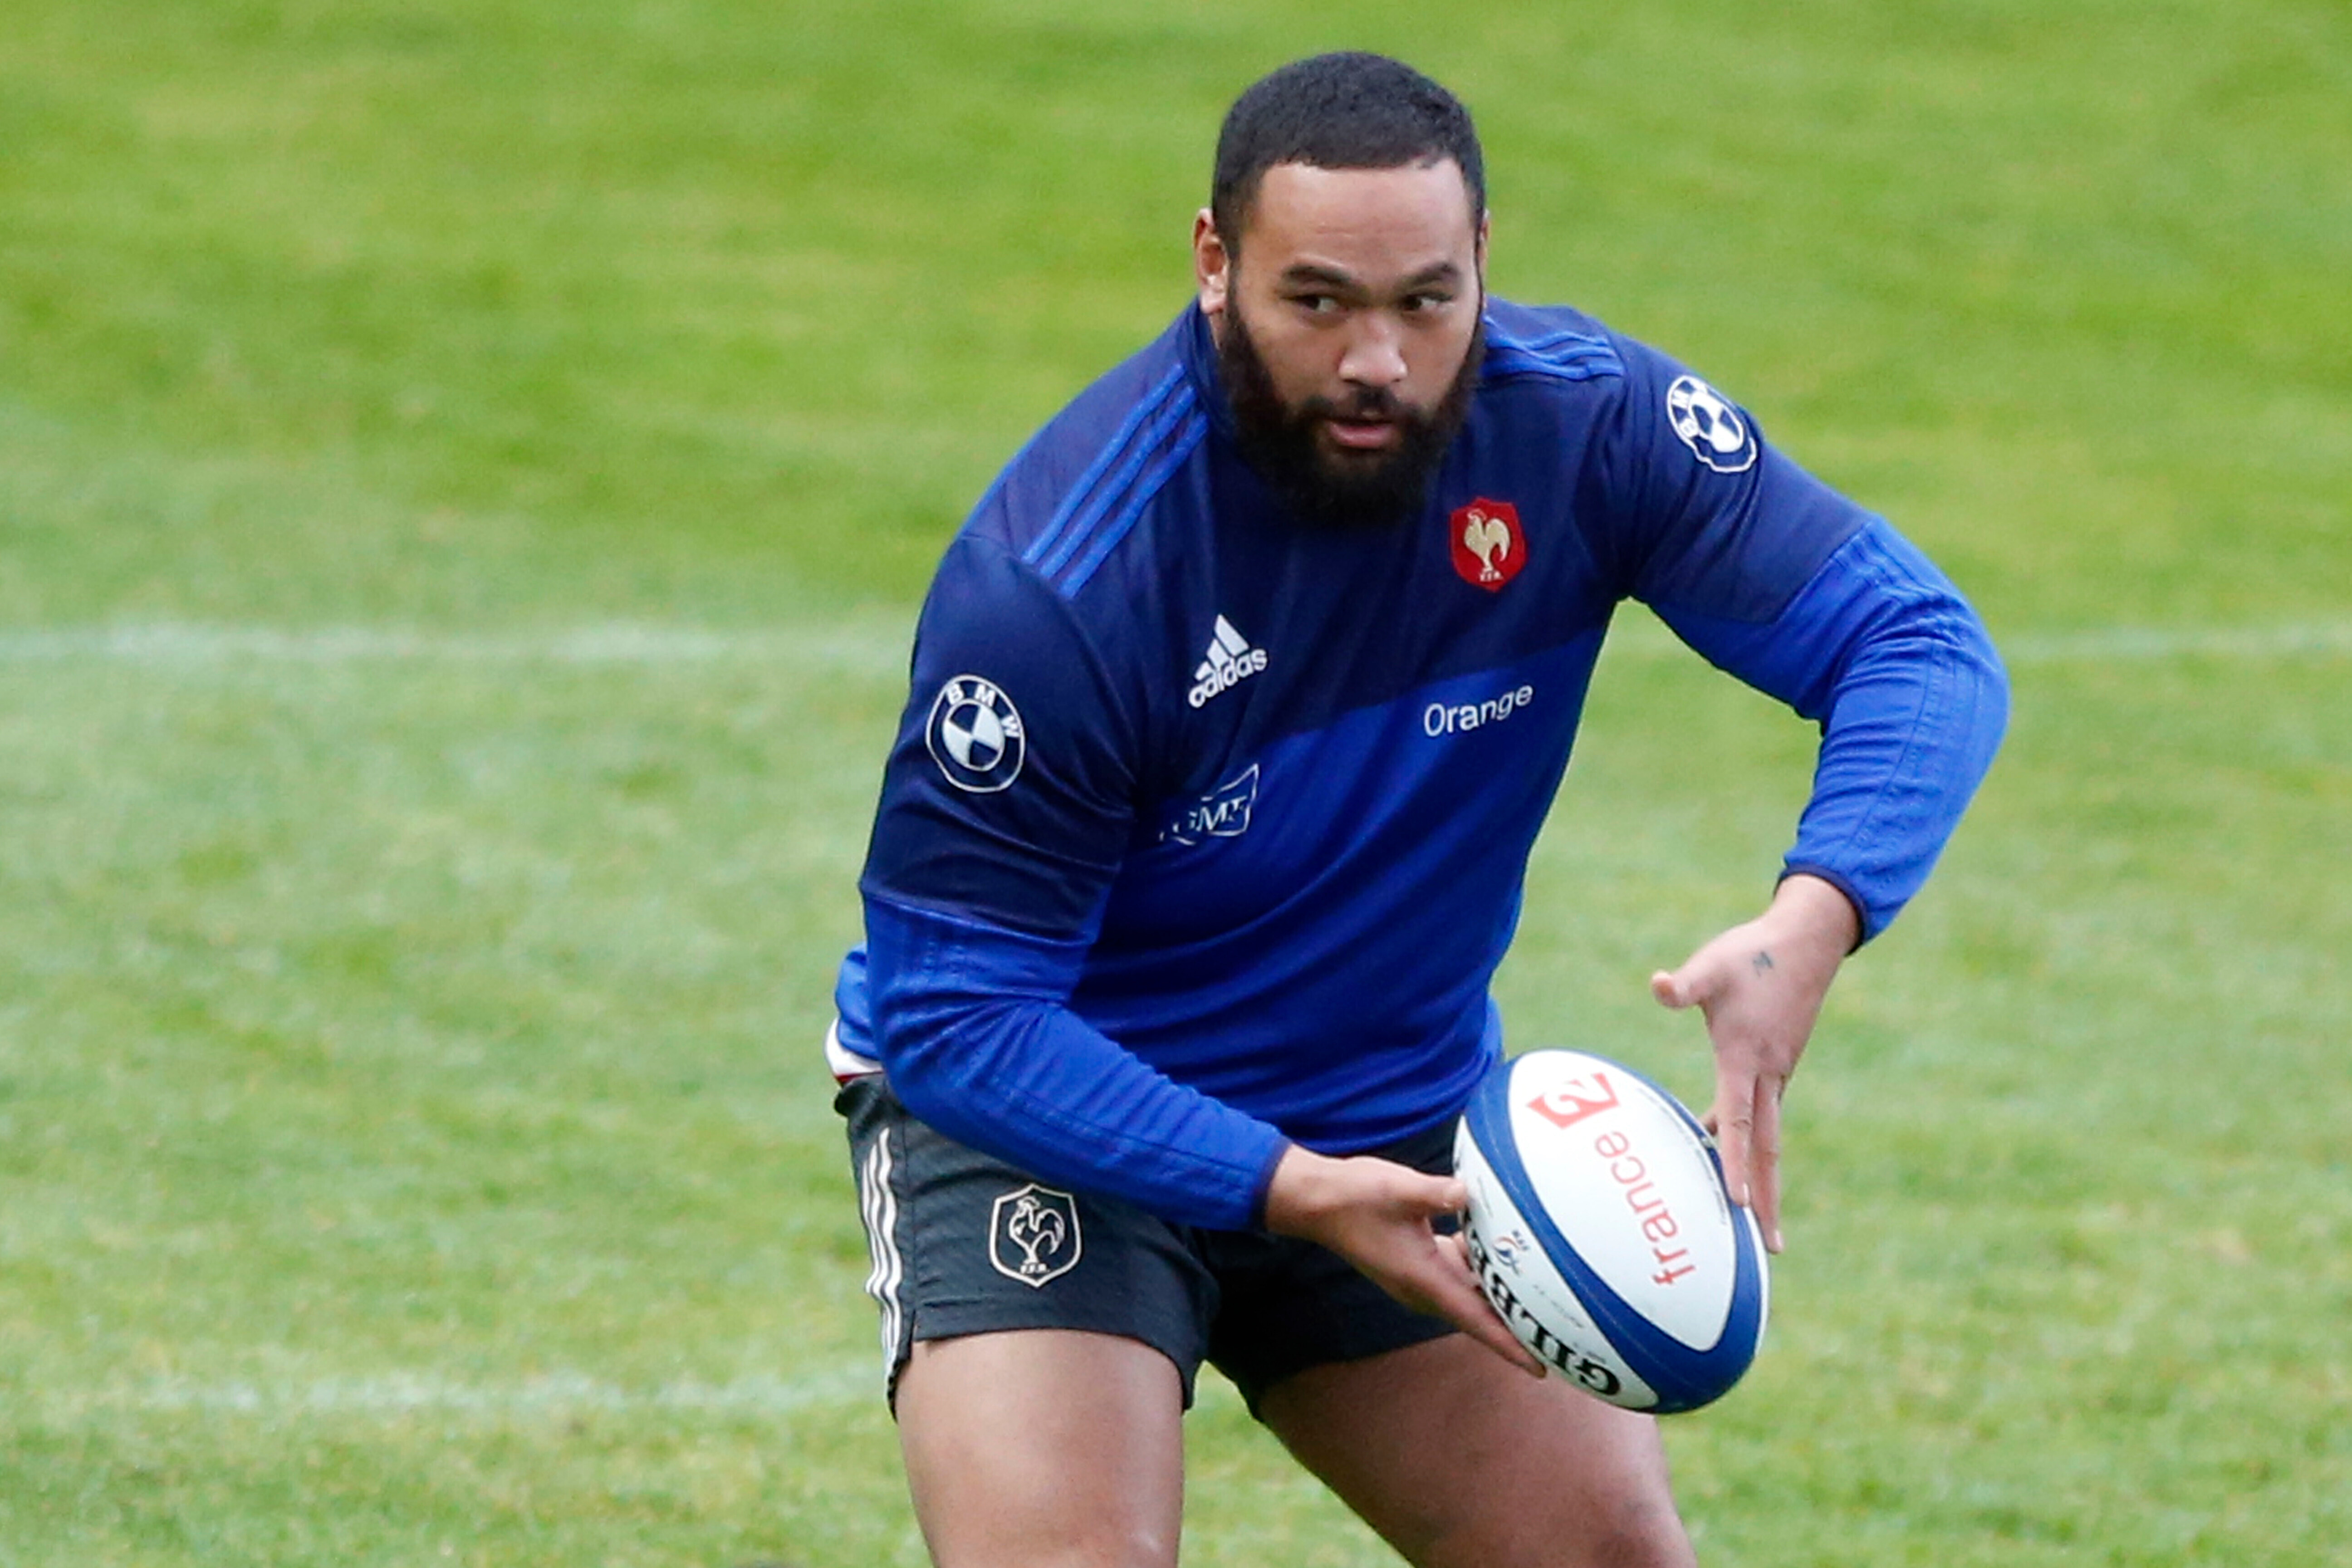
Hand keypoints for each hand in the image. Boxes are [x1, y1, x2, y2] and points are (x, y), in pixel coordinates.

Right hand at [1262, 1145, 1544, 1376]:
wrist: (1317, 1200)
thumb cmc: (1354, 1196)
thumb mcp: (1397, 1189)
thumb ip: (1436, 1193)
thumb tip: (1470, 1191)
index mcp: (1423, 1280)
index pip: (1475, 1322)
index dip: (1509, 1346)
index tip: (1542, 1369)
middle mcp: (1424, 1286)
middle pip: (1480, 1315)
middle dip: (1517, 1327)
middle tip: (1561, 1334)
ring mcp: (1421, 1275)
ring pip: (1471, 1293)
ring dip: (1502, 1295)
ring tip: (1545, 1295)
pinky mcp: (1419, 1258)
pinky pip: (1460, 1271)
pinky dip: (1483, 1267)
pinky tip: (1503, 1246)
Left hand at [1649, 873, 1858, 1253]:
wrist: (1806, 939)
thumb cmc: (1753, 953)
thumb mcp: (1712, 966)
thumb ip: (1683, 984)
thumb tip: (1657, 985)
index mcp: (1748, 1058)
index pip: (1740, 1122)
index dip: (1736, 1163)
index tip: (1738, 1206)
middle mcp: (1769, 1074)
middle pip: (1766, 1149)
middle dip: (1766, 1200)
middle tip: (1769, 1249)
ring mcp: (1778, 1071)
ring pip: (1768, 1134)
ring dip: (1763, 1176)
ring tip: (1755, 1219)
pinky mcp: (1779, 1063)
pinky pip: (1764, 1112)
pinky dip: (1753, 1139)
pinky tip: (1725, 1145)